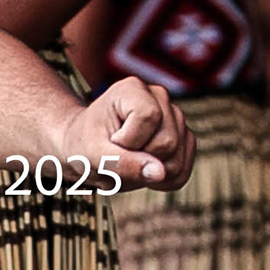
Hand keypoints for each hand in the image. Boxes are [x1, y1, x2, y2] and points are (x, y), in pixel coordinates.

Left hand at [72, 78, 193, 192]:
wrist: (86, 150)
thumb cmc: (85, 145)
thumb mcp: (92, 155)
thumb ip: (121, 162)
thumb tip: (160, 172)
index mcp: (132, 89)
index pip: (148, 118)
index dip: (129, 141)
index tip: (111, 142)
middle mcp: (159, 97)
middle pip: (167, 141)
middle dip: (140, 158)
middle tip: (119, 153)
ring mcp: (175, 118)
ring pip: (177, 158)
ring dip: (150, 172)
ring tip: (130, 160)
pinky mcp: (184, 139)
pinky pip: (182, 171)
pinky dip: (160, 180)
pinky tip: (142, 169)